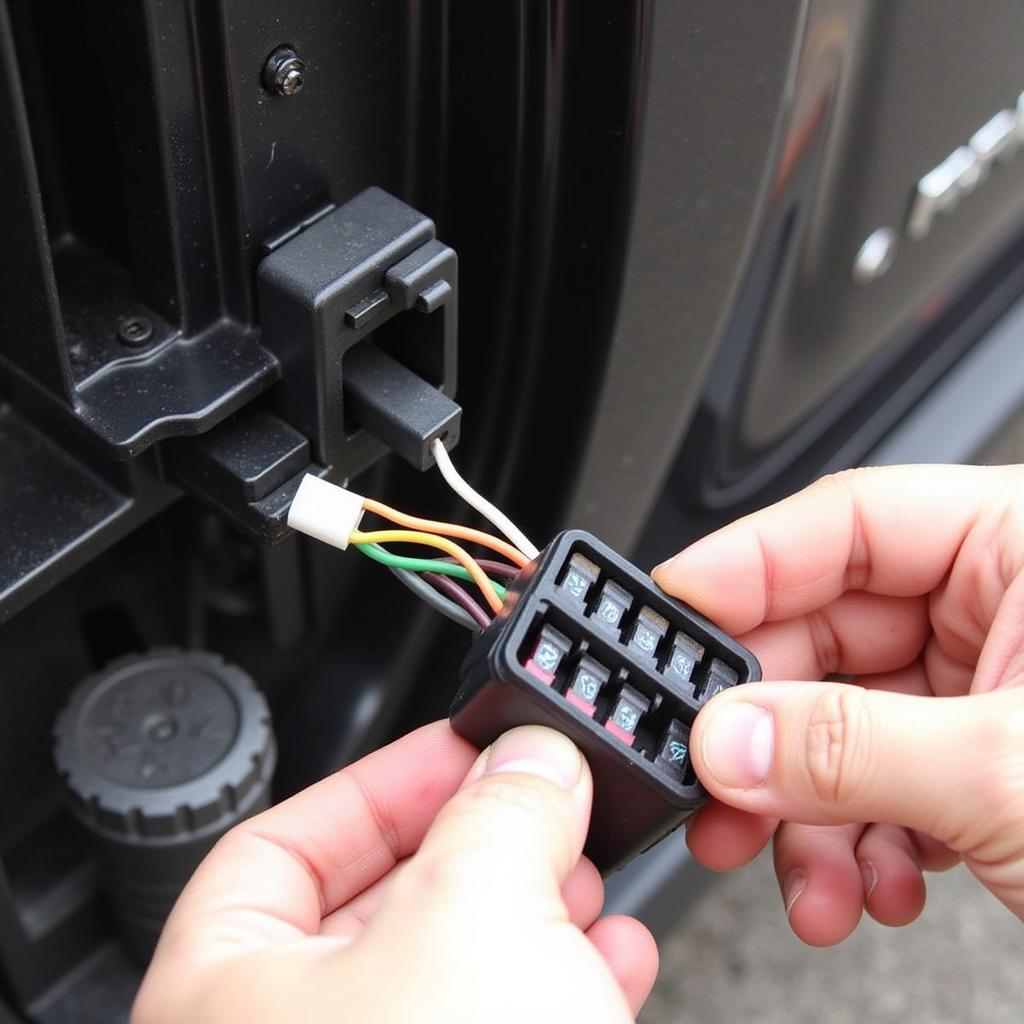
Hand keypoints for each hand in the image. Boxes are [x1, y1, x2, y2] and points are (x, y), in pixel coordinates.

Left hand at [132, 722, 656, 1022]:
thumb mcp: (470, 917)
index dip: (382, 781)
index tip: (464, 749)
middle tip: (540, 799)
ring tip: (588, 869)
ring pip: (456, 968)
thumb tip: (532, 760)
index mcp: (229, 996)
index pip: (284, 841)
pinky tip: (615, 957)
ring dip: (532, 907)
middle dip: (478, 841)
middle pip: (381, 901)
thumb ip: (501, 811)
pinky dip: (564, 982)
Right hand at [653, 464, 1023, 944]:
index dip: (745, 567)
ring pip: (840, 721)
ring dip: (807, 806)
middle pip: (827, 635)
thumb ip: (853, 748)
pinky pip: (877, 779)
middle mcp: (1002, 606)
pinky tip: (865, 881)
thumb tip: (730, 737)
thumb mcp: (1018, 774)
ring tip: (802, 870)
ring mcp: (989, 687)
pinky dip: (855, 839)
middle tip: (718, 776)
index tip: (670, 615)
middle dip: (767, 725)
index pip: (846, 524)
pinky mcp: (984, 761)